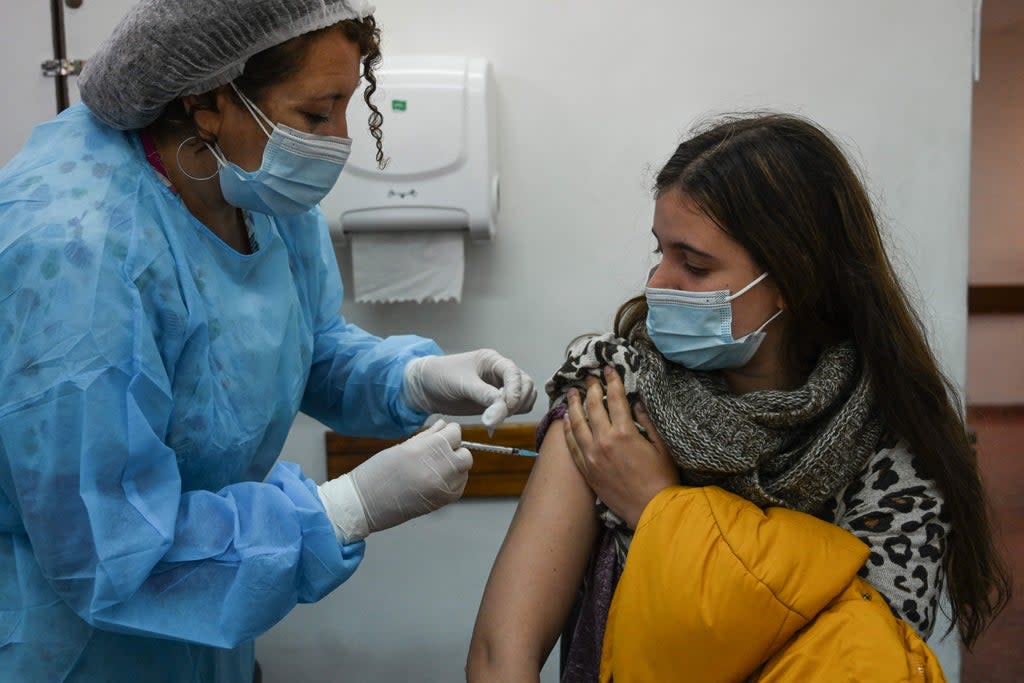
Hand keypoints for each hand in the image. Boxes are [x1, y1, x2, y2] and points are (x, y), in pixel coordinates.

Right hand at [318, 420, 472, 540]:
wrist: (364, 504)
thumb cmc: (377, 473)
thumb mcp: (402, 447)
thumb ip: (427, 436)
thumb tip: (443, 425)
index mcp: (426, 450)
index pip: (455, 433)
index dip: (448, 432)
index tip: (441, 435)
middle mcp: (439, 470)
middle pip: (465, 453)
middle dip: (455, 450)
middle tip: (438, 452)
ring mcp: (442, 488)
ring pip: (464, 470)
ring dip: (455, 466)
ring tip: (434, 467)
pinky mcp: (441, 502)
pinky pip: (459, 486)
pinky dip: (453, 481)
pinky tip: (435, 479)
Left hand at [401, 350, 536, 428]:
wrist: (426, 388)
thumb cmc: (440, 376)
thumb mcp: (461, 384)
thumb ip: (483, 395)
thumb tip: (501, 411)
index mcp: (492, 360)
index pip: (514, 373)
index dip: (514, 390)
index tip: (506, 406)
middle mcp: (499, 372)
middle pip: (526, 384)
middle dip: (517, 400)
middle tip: (499, 414)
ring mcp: (500, 387)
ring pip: (525, 396)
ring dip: (518, 408)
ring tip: (497, 417)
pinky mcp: (497, 401)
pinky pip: (517, 407)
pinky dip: (513, 414)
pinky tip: (496, 419)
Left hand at [564, 367, 678, 528]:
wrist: (651, 511)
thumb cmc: (662, 479)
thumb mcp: (662, 446)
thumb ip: (647, 422)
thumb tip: (635, 403)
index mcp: (625, 432)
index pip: (615, 398)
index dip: (612, 381)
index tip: (609, 370)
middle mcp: (604, 441)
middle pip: (593, 407)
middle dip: (591, 389)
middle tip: (589, 379)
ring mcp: (592, 456)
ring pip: (576, 424)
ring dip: (573, 406)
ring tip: (572, 394)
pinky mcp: (587, 470)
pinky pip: (572, 445)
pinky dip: (567, 430)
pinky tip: (566, 421)